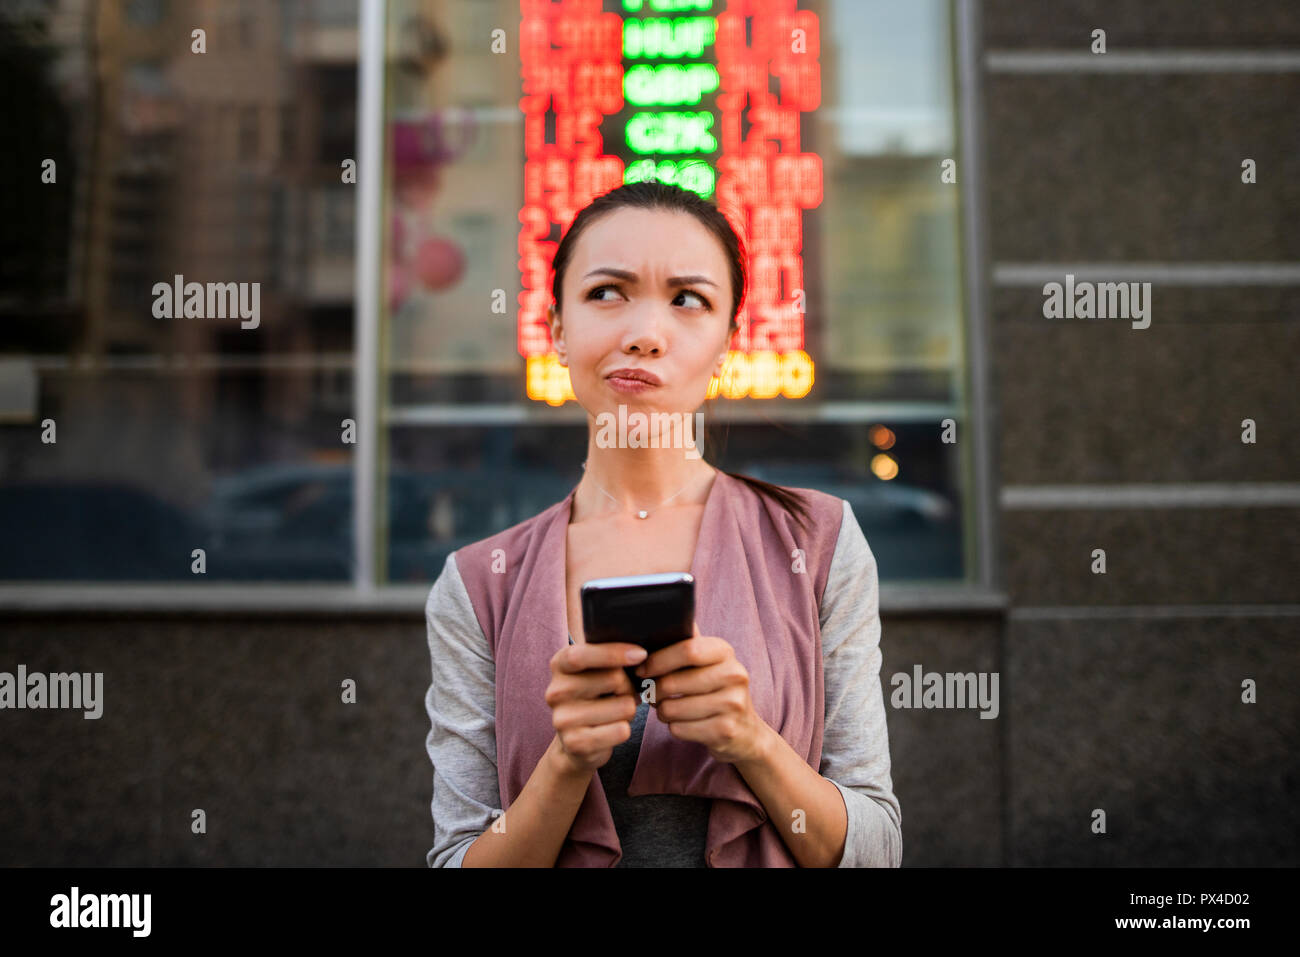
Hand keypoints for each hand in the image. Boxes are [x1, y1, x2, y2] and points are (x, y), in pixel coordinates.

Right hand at [545, 640, 645, 775]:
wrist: (575, 741)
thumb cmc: (594, 696)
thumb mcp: (596, 670)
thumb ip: (609, 657)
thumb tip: (639, 654)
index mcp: (559, 665)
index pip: (581, 655)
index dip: (614, 652)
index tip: (641, 654)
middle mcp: (556, 692)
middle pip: (614, 678)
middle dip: (628, 686)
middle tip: (622, 694)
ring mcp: (563, 719)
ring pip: (625, 706)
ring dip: (629, 710)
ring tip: (615, 713)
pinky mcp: (576, 743)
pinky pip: (622, 730)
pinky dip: (625, 729)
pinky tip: (612, 730)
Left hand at [634, 624, 769, 764]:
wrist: (746, 731)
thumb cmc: (715, 691)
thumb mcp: (708, 663)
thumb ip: (687, 645)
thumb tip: (657, 620)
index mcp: (725, 652)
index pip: (687, 649)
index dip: (658, 660)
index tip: (641, 669)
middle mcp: (734, 675)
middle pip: (673, 682)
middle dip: (653, 690)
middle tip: (650, 693)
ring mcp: (733, 704)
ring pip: (672, 708)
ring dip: (662, 711)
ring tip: (666, 708)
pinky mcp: (726, 730)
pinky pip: (679, 729)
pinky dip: (674, 728)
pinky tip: (682, 723)